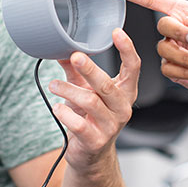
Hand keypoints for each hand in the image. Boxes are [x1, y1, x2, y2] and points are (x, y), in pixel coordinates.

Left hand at [46, 28, 139, 172]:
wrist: (90, 154)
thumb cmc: (91, 117)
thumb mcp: (86, 89)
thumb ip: (76, 70)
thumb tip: (62, 48)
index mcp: (125, 92)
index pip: (133, 67)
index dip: (127, 49)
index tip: (115, 32)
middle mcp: (122, 108)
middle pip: (107, 84)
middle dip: (89, 69)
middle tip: (75, 56)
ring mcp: (111, 126)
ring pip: (90, 101)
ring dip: (68, 90)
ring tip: (54, 85)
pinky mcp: (96, 141)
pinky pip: (78, 123)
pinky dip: (63, 112)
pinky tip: (57, 108)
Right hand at [106, 0, 187, 97]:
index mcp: (185, 13)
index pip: (154, 0)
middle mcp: (176, 30)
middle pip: (162, 25)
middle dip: (179, 33)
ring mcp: (173, 50)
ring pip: (165, 51)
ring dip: (187, 58)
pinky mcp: (174, 70)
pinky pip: (169, 70)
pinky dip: (186, 73)